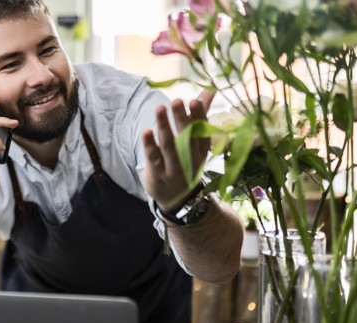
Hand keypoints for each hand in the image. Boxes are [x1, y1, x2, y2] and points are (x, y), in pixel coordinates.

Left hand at [142, 90, 214, 211]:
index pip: (203, 132)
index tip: (195, 100)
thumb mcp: (196, 143)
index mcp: (202, 150)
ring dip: (164, 126)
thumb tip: (210, 89)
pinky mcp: (158, 174)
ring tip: (160, 108)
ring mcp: (174, 169)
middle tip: (176, 101)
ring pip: (169, 146)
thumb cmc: (186, 162)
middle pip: (186, 138)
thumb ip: (199, 115)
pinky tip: (146, 130)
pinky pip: (153, 158)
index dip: (199, 116)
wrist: (177, 198)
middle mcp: (190, 160)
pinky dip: (150, 144)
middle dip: (182, 119)